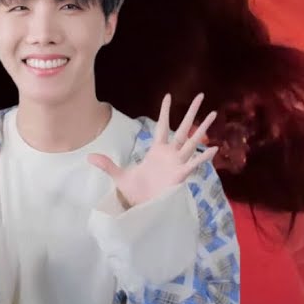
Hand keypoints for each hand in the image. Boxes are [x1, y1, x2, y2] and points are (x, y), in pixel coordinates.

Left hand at [89, 93, 217, 209]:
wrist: (142, 207)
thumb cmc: (135, 192)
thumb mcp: (120, 176)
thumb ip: (107, 165)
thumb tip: (89, 156)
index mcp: (156, 150)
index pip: (162, 126)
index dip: (165, 111)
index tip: (168, 95)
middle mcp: (170, 153)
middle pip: (183, 128)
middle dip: (191, 112)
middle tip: (201, 95)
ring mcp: (177, 162)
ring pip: (192, 141)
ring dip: (203, 128)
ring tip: (214, 113)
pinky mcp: (181, 174)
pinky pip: (194, 163)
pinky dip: (204, 156)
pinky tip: (214, 148)